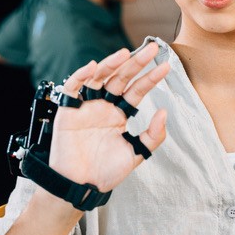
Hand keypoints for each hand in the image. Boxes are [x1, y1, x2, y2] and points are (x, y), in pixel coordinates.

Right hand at [48, 43, 169, 192]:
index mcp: (119, 114)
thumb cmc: (105, 172)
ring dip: (111, 64)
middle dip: (136, 63)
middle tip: (151, 49)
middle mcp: (104, 106)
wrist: (79, 185)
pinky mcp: (68, 110)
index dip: (150, 78)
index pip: (137, 90)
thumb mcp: (135, 154)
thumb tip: (164, 112)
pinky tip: (94, 67)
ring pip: (98, 77)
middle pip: (120, 78)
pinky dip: (81, 75)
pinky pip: (72, 88)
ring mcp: (86, 106)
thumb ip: (152, 136)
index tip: (166, 67)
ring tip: (126, 54)